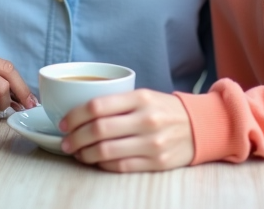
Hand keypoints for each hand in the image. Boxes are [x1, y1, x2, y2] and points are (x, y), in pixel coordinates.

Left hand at [58, 89, 194, 171]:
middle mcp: (147, 119)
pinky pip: (121, 166)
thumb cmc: (164, 110)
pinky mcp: (157, 162)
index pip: (97, 106)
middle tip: (66, 142)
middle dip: (75, 138)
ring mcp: (153, 143)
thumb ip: (116, 102)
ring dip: (85, 154)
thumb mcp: (144, 96)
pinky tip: (96, 161)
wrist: (200, 126)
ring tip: (78, 153)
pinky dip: (102, 165)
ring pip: (106, 151)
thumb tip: (78, 114)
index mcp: (141, 98)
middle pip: (98, 130)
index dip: (74, 116)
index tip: (63, 123)